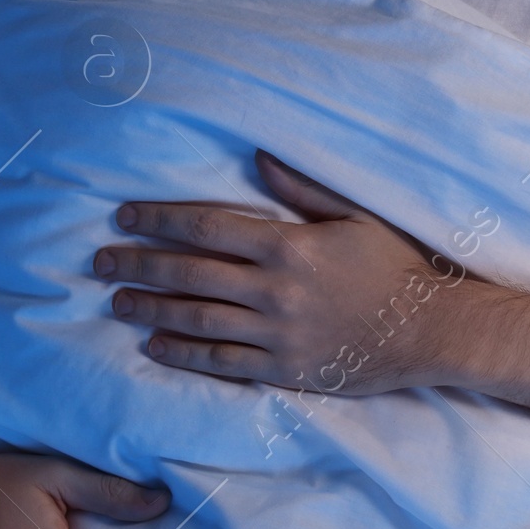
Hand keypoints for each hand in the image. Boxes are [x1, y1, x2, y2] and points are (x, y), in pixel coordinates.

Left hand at [94, 153, 463, 397]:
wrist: (429, 330)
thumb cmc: (394, 266)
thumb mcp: (352, 216)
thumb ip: (299, 189)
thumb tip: (256, 158)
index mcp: (288, 245)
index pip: (206, 226)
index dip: (158, 220)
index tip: (124, 217)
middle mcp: (275, 291)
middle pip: (188, 273)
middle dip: (137, 265)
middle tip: (100, 262)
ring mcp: (277, 335)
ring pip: (196, 320)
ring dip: (150, 310)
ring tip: (118, 303)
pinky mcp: (283, 370)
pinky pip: (221, 362)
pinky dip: (183, 354)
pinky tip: (155, 346)